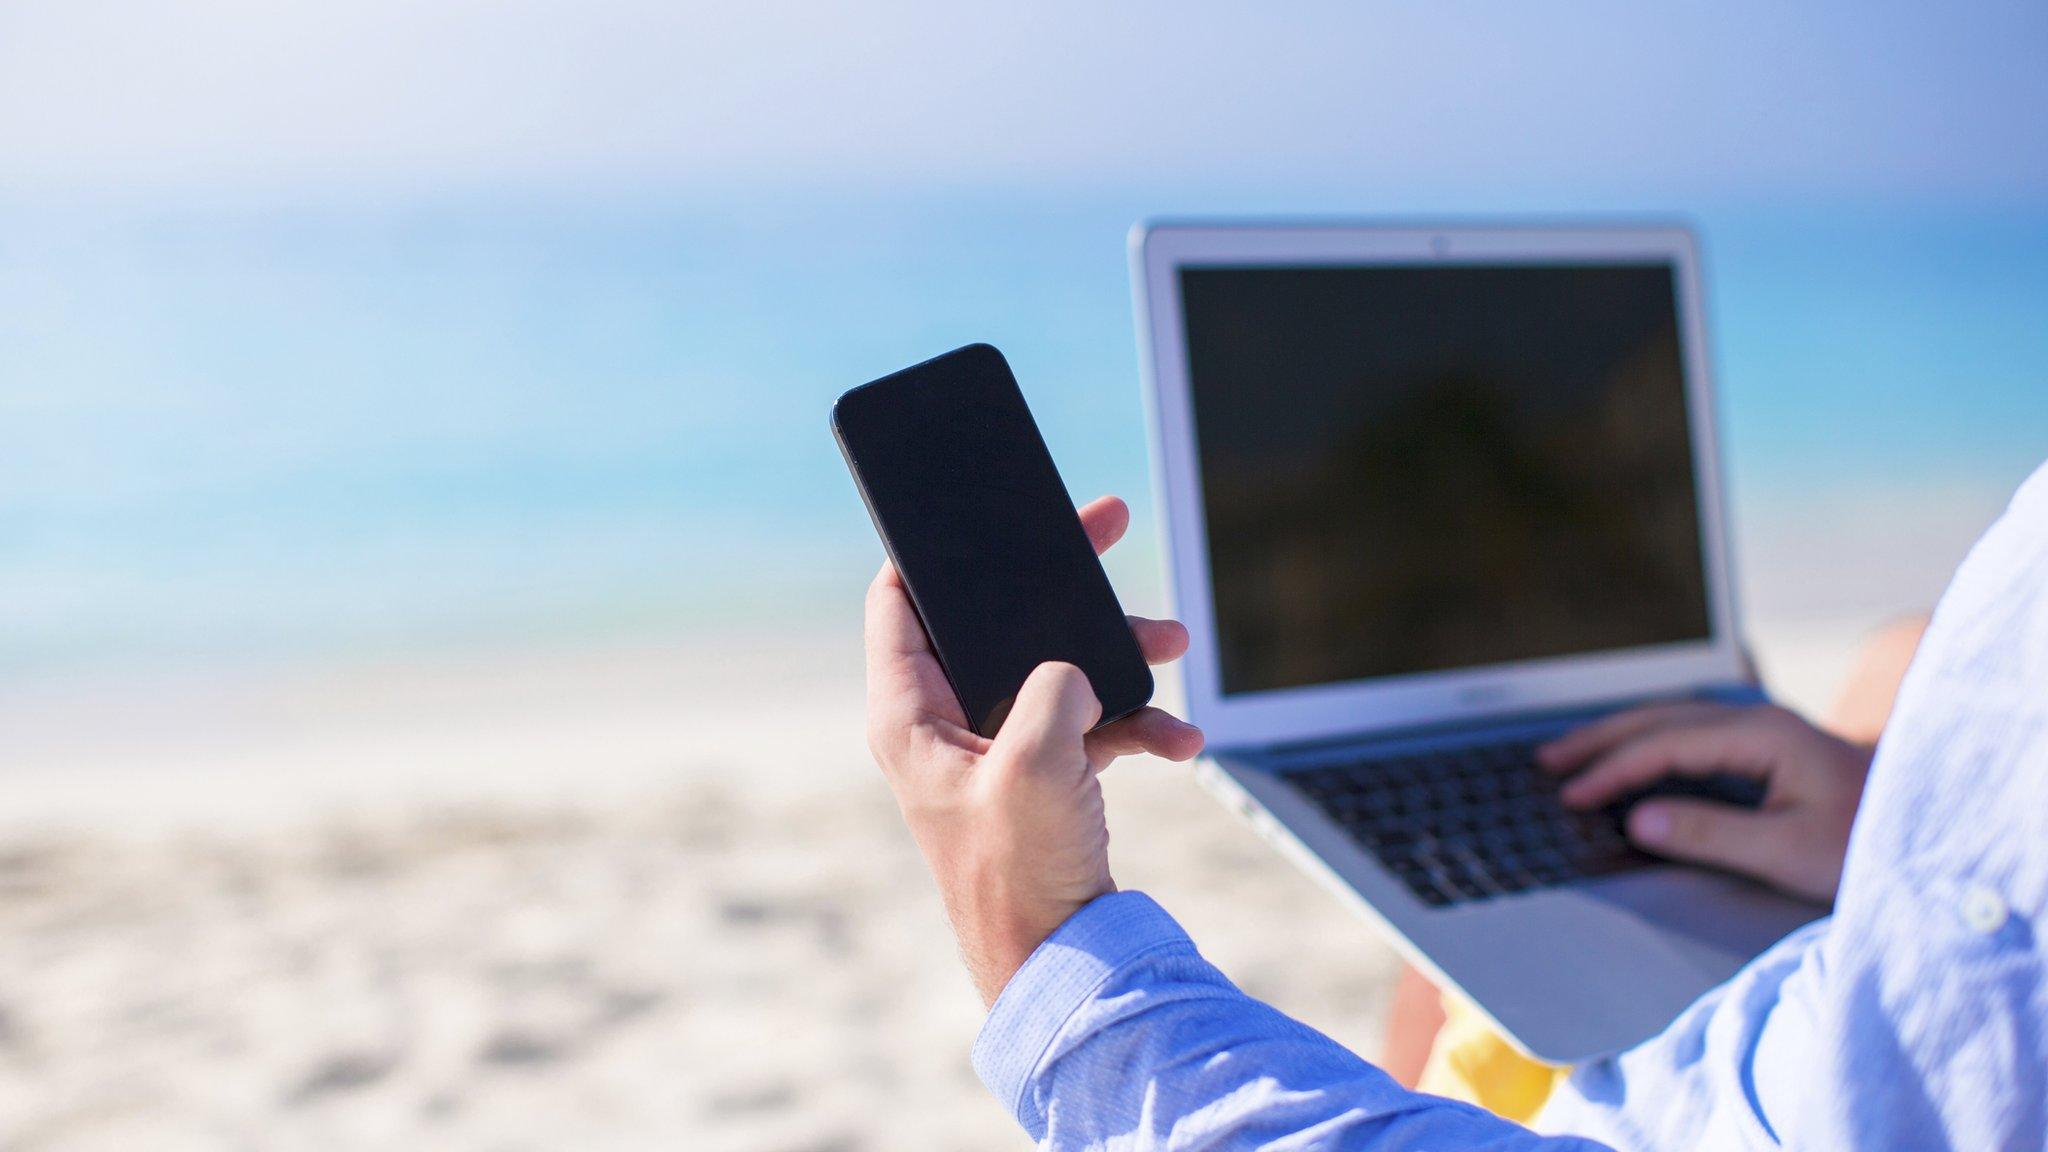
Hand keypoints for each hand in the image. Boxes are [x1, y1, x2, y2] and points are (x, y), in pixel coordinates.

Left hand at [864, 495, 1204, 1004]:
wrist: (1066, 960)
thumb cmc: (1021, 872)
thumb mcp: (1035, 766)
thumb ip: (1052, 690)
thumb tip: (1073, 669)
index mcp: (910, 715)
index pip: (898, 600)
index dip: (932, 548)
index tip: (980, 507)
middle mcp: (946, 724)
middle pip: (994, 619)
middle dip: (1060, 583)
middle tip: (1106, 522)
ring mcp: (996, 749)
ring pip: (1054, 665)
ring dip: (1117, 653)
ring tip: (1171, 640)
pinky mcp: (1042, 775)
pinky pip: (1090, 722)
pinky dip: (1135, 723)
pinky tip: (1179, 738)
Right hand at [1537, 702, 1871, 903]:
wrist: (1929, 832)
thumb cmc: (1865, 845)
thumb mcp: (1788, 850)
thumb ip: (1709, 832)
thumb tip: (1636, 819)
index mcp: (1764, 736)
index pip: (1666, 744)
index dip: (1613, 770)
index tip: (1571, 795)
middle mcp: (1760, 721)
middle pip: (1660, 717)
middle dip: (1600, 738)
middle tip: (1547, 761)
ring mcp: (1765, 729)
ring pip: (1673, 719)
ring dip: (1619, 736)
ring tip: (1571, 755)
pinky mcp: (1769, 747)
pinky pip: (1690, 733)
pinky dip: (1648, 742)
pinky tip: (1629, 757)